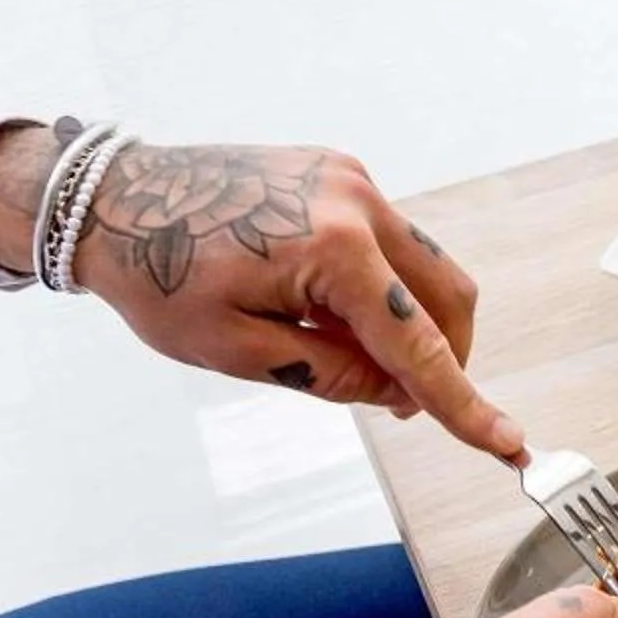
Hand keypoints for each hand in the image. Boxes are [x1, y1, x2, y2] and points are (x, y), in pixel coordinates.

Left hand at [75, 141, 522, 458]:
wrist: (109, 198)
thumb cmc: (155, 275)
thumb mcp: (233, 349)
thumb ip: (329, 373)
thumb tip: (397, 391)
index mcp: (332, 248)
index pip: (418, 342)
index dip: (463, 401)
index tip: (508, 443)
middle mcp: (358, 202)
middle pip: (448, 296)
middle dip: (443, 356)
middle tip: (396, 402)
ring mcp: (352, 180)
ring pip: (427, 266)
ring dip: (412, 320)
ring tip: (346, 352)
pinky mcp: (340, 173)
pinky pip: (391, 240)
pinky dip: (382, 286)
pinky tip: (325, 308)